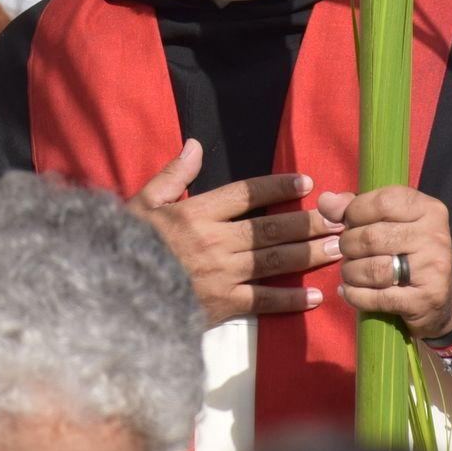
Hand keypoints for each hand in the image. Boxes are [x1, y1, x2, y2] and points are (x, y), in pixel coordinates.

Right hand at [128, 139, 343, 325]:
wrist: (112, 292)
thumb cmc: (126, 244)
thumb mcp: (143, 203)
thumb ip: (174, 175)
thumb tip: (196, 145)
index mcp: (197, 213)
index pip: (247, 193)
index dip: (278, 186)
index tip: (306, 182)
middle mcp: (215, 241)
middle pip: (271, 228)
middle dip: (308, 222)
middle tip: (338, 219)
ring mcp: (221, 274)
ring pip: (274, 261)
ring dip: (309, 254)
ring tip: (337, 248)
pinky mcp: (222, 305)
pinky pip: (263, 301)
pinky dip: (290, 299)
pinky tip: (315, 296)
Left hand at [320, 185, 451, 340]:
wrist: (439, 300)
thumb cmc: (406, 253)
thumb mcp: (389, 222)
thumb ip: (355, 207)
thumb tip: (326, 202)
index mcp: (429, 209)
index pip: (383, 202)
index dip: (355, 212)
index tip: (348, 223)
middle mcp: (435, 235)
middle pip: (372, 237)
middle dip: (349, 245)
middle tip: (347, 252)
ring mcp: (433, 268)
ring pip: (373, 268)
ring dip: (351, 272)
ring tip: (350, 272)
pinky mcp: (426, 299)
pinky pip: (377, 297)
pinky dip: (356, 295)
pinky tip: (350, 292)